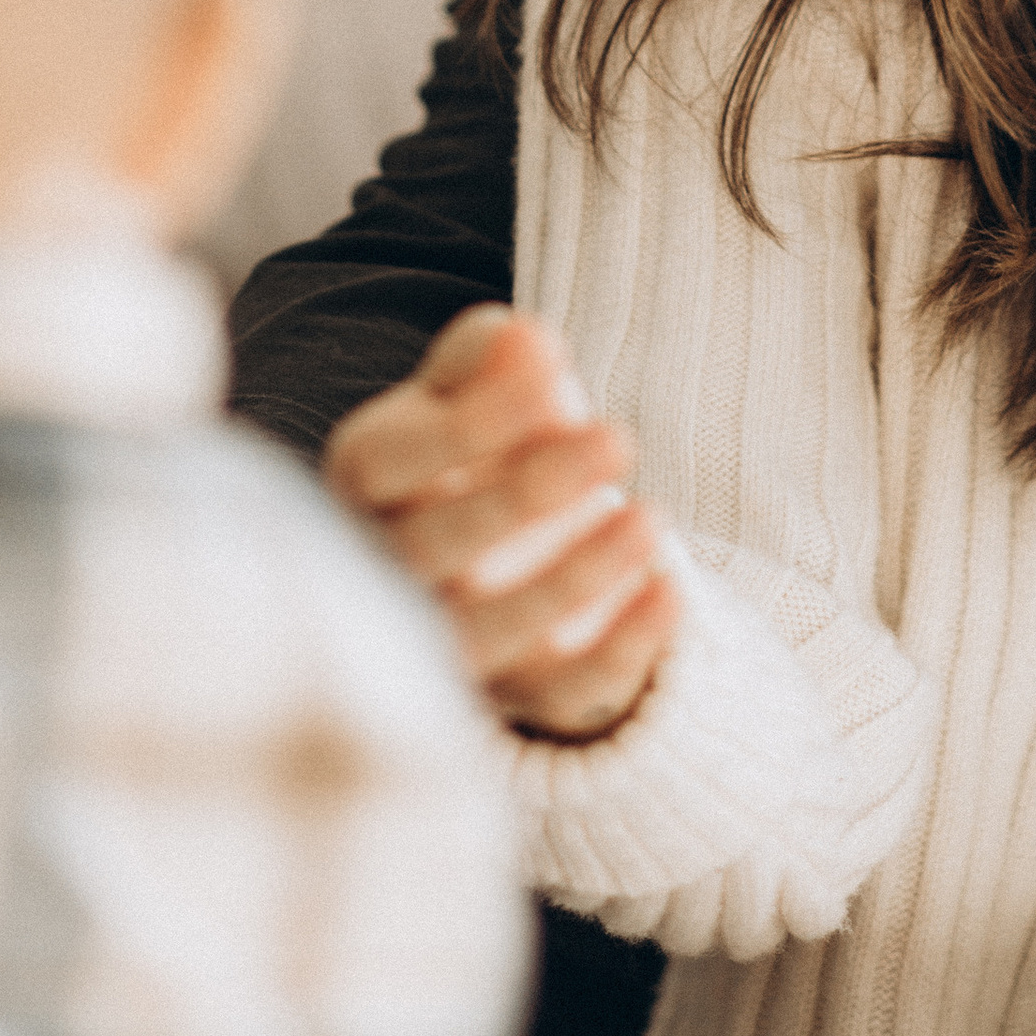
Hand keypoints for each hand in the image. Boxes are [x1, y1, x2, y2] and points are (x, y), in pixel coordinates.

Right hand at [328, 307, 677, 741]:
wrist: (518, 536)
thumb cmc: (488, 442)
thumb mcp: (478, 384)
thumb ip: (490, 354)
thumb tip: (524, 340)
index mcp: (367, 482)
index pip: (393, 461)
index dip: (473, 420)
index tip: (556, 367)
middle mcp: (391, 572)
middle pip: (436, 549)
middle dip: (527, 494)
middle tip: (617, 438)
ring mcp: (450, 642)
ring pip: (491, 633)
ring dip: (573, 580)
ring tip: (651, 518)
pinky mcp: (520, 694)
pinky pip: (561, 691)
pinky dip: (619, 649)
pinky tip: (669, 591)